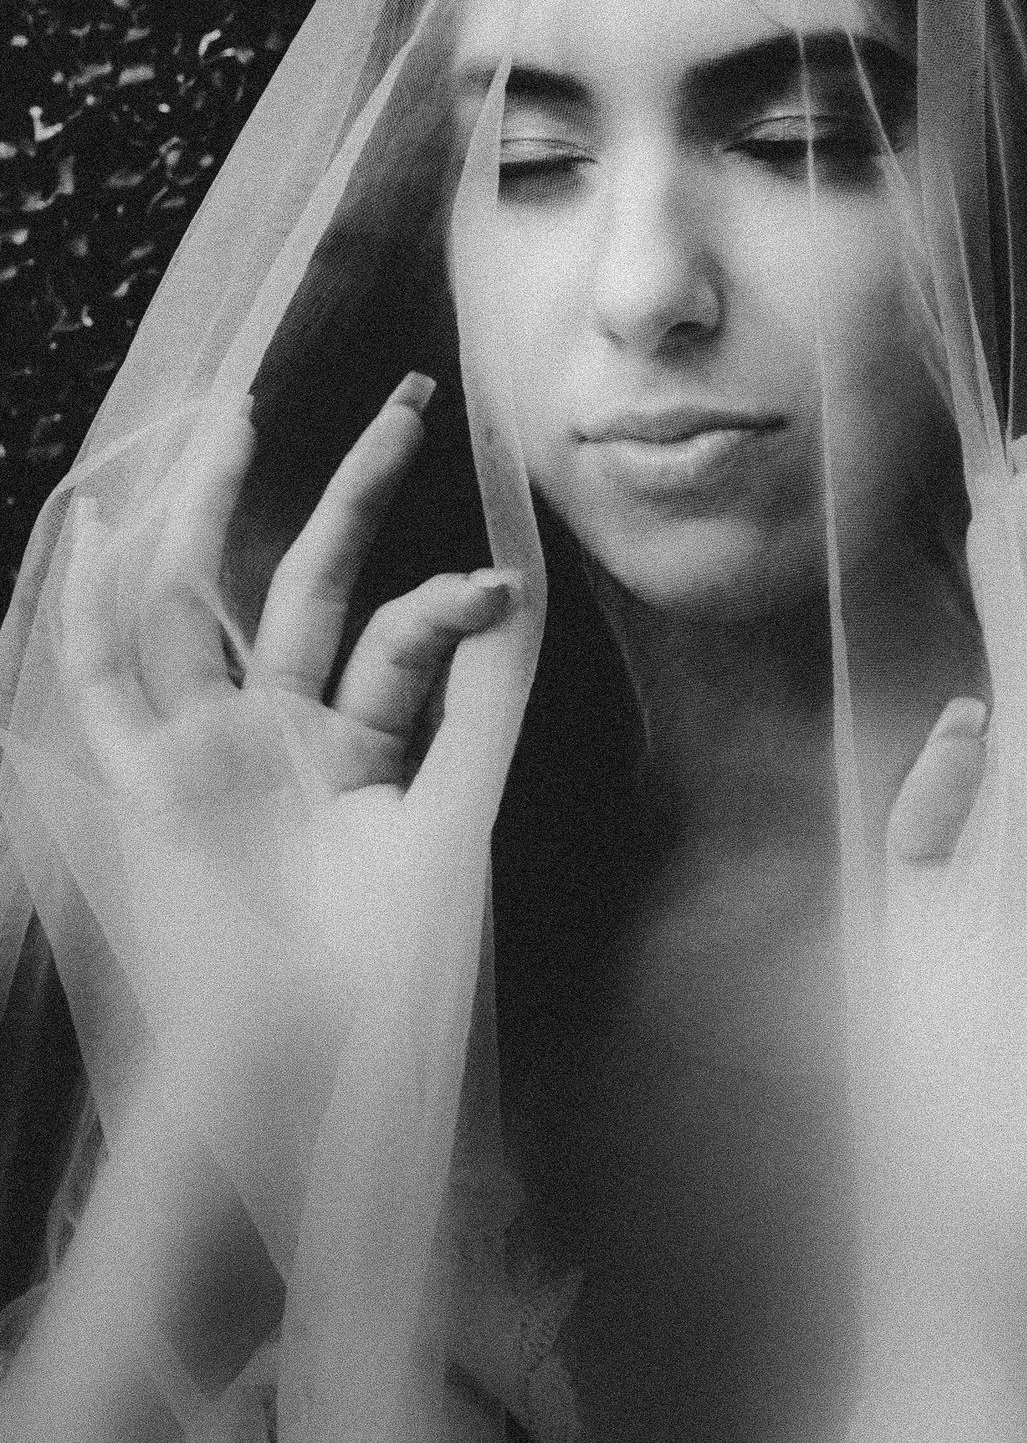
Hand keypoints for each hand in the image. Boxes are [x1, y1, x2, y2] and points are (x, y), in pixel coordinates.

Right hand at [59, 373, 530, 1097]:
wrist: (296, 1063)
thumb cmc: (381, 972)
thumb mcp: (447, 831)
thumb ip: (469, 721)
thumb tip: (502, 607)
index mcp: (359, 750)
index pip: (399, 641)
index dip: (447, 606)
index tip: (499, 586)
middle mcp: (282, 735)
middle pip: (310, 584)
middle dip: (354, 489)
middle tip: (406, 398)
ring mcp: (208, 750)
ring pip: (200, 603)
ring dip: (209, 510)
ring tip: (234, 415)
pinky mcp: (142, 783)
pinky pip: (103, 683)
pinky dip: (89, 606)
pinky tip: (96, 524)